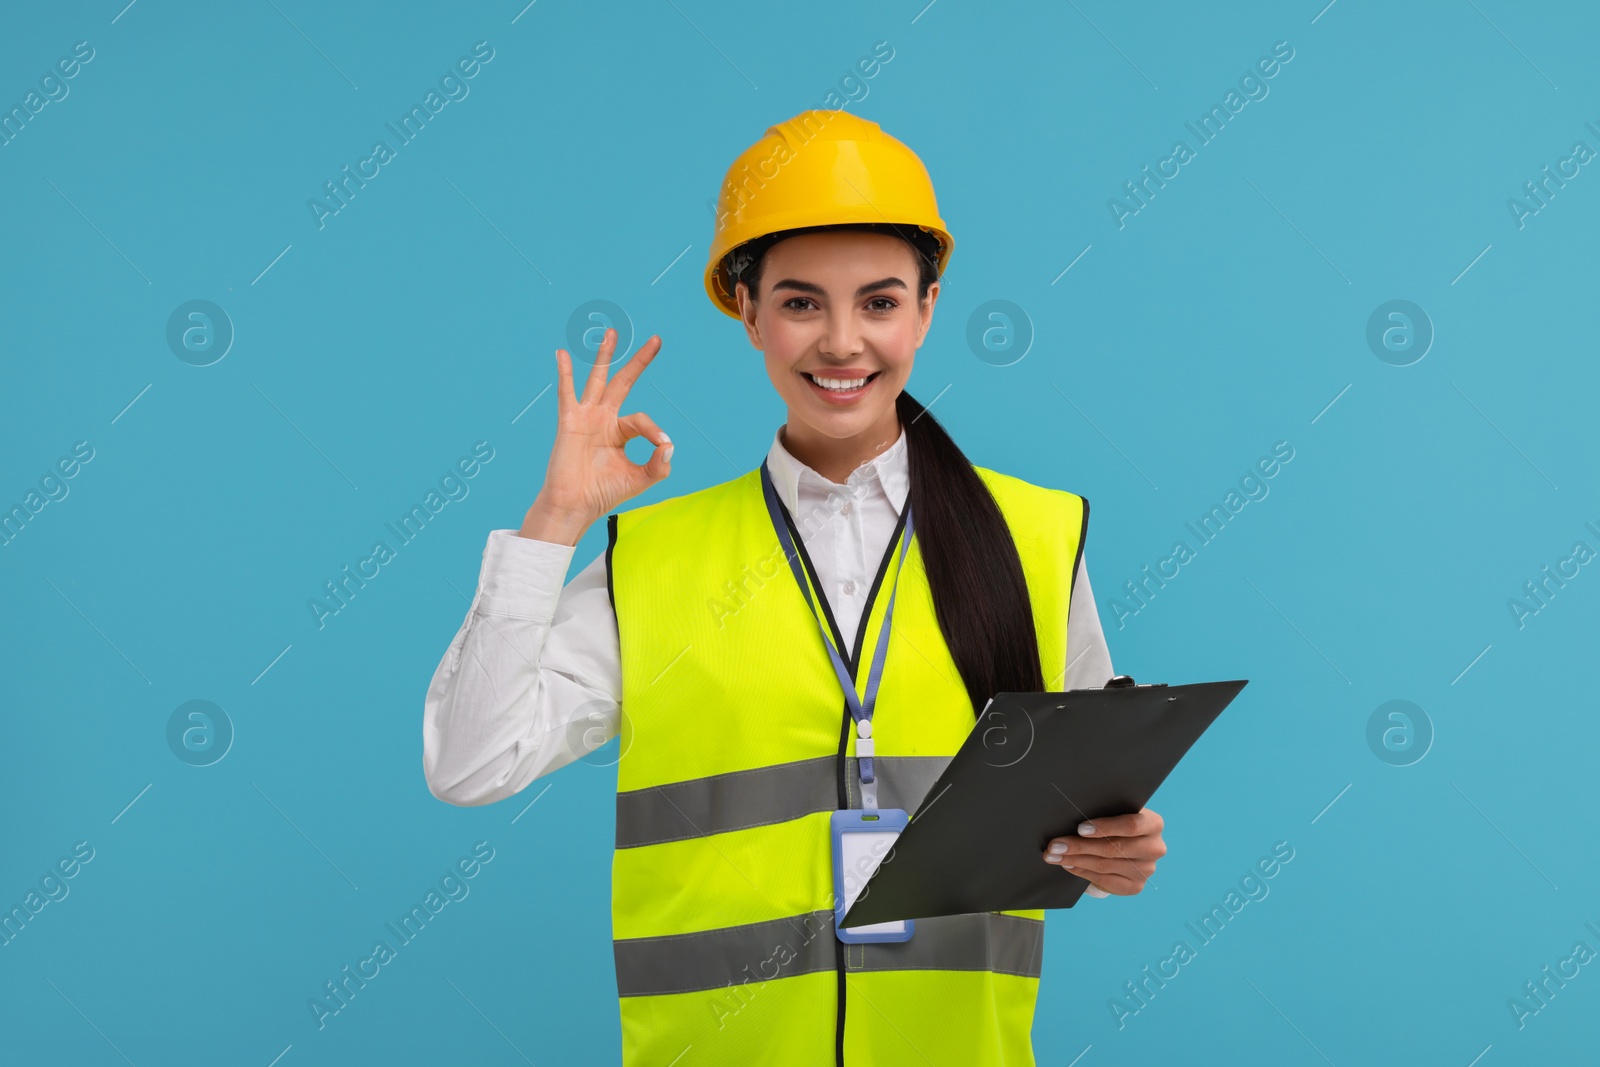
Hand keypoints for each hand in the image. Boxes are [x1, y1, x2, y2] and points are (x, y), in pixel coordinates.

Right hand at [519, 328, 671, 544]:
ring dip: (605, 355)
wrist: (575, 506)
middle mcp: (603, 419)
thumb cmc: (602, 493)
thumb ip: (658, 464)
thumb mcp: (640, 479)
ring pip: (598, 379)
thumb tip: (669, 444)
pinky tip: (561, 354)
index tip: (663, 445)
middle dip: (640, 362)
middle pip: (623, 382)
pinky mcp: (570, 421)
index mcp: (619, 432)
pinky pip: (567, 393)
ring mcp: (586, 417)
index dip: (655, 431)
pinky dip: (564, 373)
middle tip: (657, 340)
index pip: (642, 420)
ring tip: (613, 333)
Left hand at [1042, 807, 1164, 897]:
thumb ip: (1103, 811)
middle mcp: (1154, 848)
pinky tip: (1068, 865)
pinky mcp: (1135, 886)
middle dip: (1079, 846)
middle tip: (1055, 845)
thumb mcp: (1117, 812)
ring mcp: (1146, 870)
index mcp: (1153, 824)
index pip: (1130, 825)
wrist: (1130, 844)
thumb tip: (1069, 815)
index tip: (1079, 828)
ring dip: (1075, 860)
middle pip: (1113, 848)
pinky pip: (1104, 880)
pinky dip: (1082, 872)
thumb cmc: (1118, 822)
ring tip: (1054, 855)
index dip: (1104, 827)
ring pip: (1104, 865)